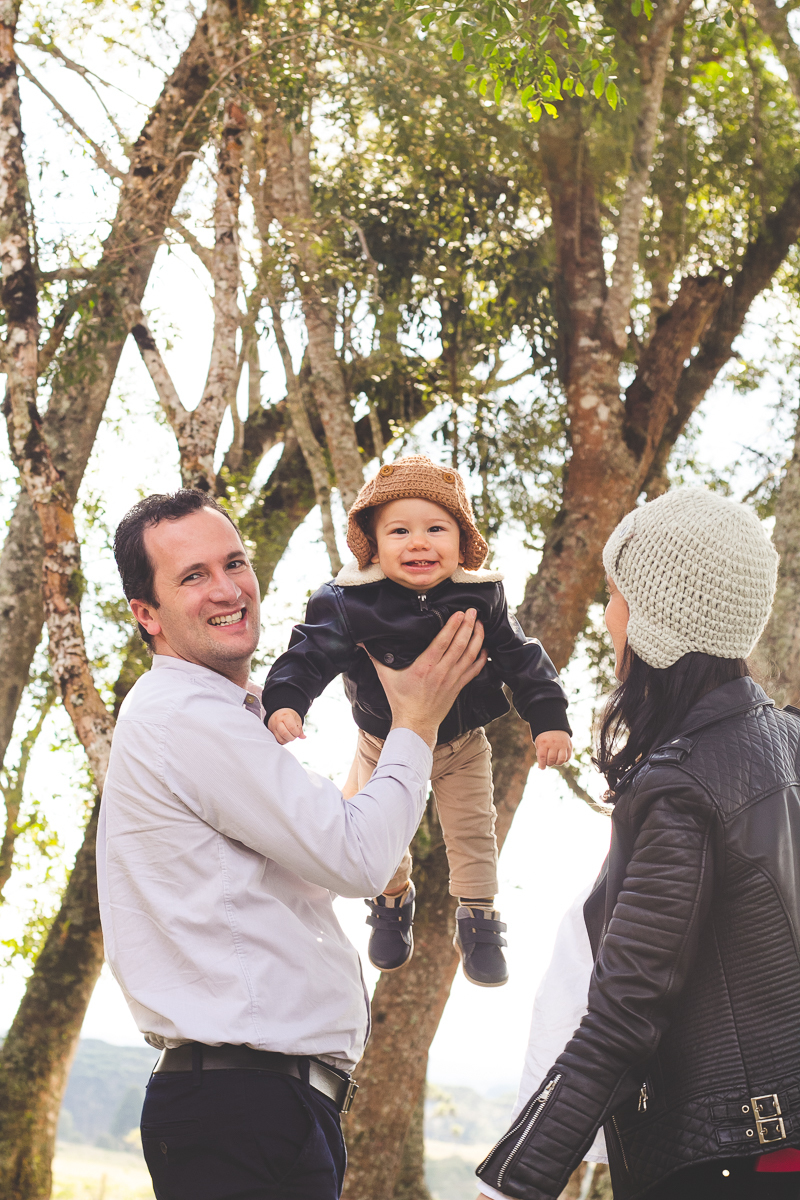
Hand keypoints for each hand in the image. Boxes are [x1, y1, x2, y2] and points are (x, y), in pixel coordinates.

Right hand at [268, 708, 305, 744]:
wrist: (278, 712)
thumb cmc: (289, 716)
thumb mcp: (296, 719)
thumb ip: (300, 728)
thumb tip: (303, 737)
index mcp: (285, 716)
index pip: (291, 727)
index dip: (296, 732)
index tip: (298, 732)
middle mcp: (277, 721)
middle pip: (284, 733)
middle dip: (292, 737)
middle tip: (294, 735)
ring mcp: (272, 727)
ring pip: (280, 739)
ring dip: (287, 740)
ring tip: (290, 736)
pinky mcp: (270, 733)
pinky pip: (277, 741)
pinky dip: (283, 741)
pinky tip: (285, 737)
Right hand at [367, 609, 486, 748]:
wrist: (415, 724)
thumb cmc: (400, 700)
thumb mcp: (386, 677)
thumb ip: (375, 657)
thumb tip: (360, 641)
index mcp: (425, 666)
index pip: (443, 641)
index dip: (453, 626)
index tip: (460, 613)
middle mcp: (441, 671)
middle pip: (460, 645)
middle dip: (468, 626)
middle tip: (473, 611)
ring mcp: (452, 680)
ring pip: (470, 655)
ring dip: (477, 638)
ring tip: (480, 624)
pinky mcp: (458, 687)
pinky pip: (474, 670)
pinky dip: (481, 658)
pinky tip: (484, 647)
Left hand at [534, 730, 571, 769]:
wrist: (554, 727)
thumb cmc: (544, 738)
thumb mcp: (539, 744)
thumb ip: (540, 755)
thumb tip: (541, 767)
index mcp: (544, 742)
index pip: (542, 757)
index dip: (542, 765)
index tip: (542, 767)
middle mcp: (554, 743)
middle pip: (552, 759)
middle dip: (549, 763)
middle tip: (548, 762)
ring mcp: (563, 744)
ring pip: (561, 760)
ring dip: (557, 763)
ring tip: (554, 761)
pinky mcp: (569, 746)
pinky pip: (568, 757)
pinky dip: (563, 760)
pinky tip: (559, 758)